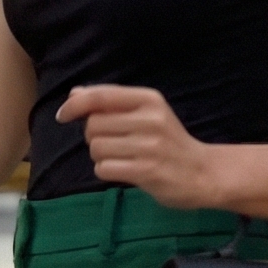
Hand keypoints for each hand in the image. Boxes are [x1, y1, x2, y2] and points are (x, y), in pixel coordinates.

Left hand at [56, 84, 219, 207]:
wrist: (203, 173)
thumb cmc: (169, 142)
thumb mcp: (147, 113)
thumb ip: (112, 103)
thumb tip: (75, 94)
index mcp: (149, 99)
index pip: (100, 96)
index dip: (75, 105)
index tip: (64, 115)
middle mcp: (150, 119)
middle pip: (93, 125)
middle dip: (93, 136)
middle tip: (113, 144)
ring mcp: (149, 146)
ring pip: (96, 148)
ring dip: (100, 156)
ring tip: (121, 158)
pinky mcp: (147, 171)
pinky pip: (104, 169)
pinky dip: (107, 171)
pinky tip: (124, 170)